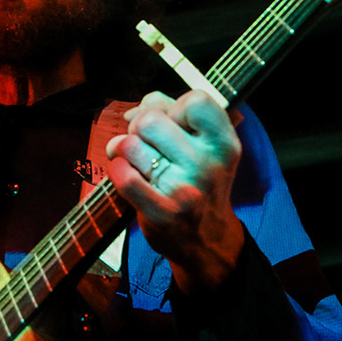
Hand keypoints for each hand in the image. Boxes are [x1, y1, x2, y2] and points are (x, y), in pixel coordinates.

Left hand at [105, 90, 244, 293]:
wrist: (206, 240)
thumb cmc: (198, 181)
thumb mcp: (204, 145)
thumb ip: (171, 111)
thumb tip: (133, 110)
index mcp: (224, 143)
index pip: (196, 100)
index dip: (174, 106)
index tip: (172, 123)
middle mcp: (208, 164)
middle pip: (150, 119)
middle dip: (139, 127)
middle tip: (148, 146)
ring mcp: (184, 189)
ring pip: (131, 144)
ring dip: (125, 150)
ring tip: (138, 163)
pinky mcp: (161, 212)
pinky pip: (122, 174)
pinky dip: (117, 170)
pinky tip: (127, 175)